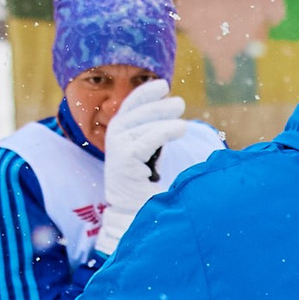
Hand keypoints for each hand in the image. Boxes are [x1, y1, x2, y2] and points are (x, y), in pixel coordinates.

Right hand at [99, 79, 190, 253]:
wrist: (135, 215)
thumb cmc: (146, 186)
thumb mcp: (151, 153)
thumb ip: (155, 133)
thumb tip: (173, 109)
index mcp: (120, 135)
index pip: (129, 106)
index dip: (144, 94)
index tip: (162, 84)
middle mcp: (115, 140)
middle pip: (135, 113)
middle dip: (157, 104)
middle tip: (179, 102)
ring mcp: (117, 151)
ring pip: (142, 126)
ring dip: (163, 117)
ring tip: (183, 117)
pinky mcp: (124, 163)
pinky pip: (145, 141)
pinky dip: (164, 132)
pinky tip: (181, 129)